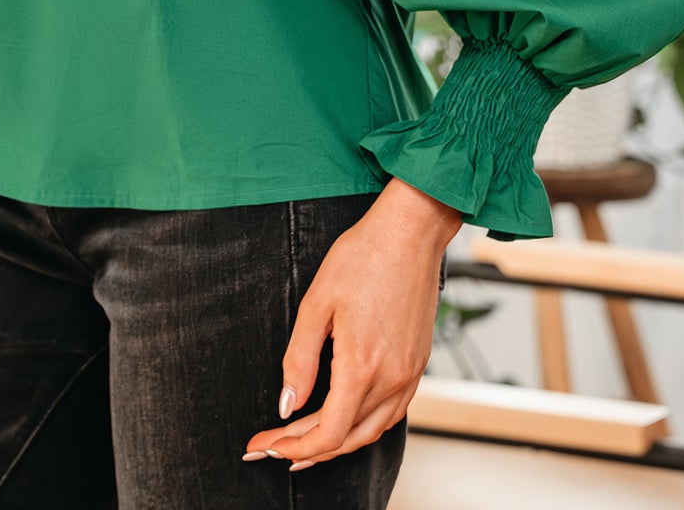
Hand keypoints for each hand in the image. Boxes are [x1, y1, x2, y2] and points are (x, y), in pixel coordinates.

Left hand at [242, 178, 462, 471]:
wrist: (410, 232)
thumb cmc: (363, 257)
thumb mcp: (317, 303)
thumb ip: (300, 359)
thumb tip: (287, 403)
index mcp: (362, 366)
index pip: (326, 434)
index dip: (292, 447)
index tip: (265, 443)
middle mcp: (391, 379)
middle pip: (347, 439)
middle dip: (305, 450)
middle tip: (272, 446)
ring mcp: (409, 374)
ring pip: (371, 432)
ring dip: (336, 443)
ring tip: (303, 442)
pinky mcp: (418, 364)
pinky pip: (391, 413)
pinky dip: (363, 426)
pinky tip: (344, 418)